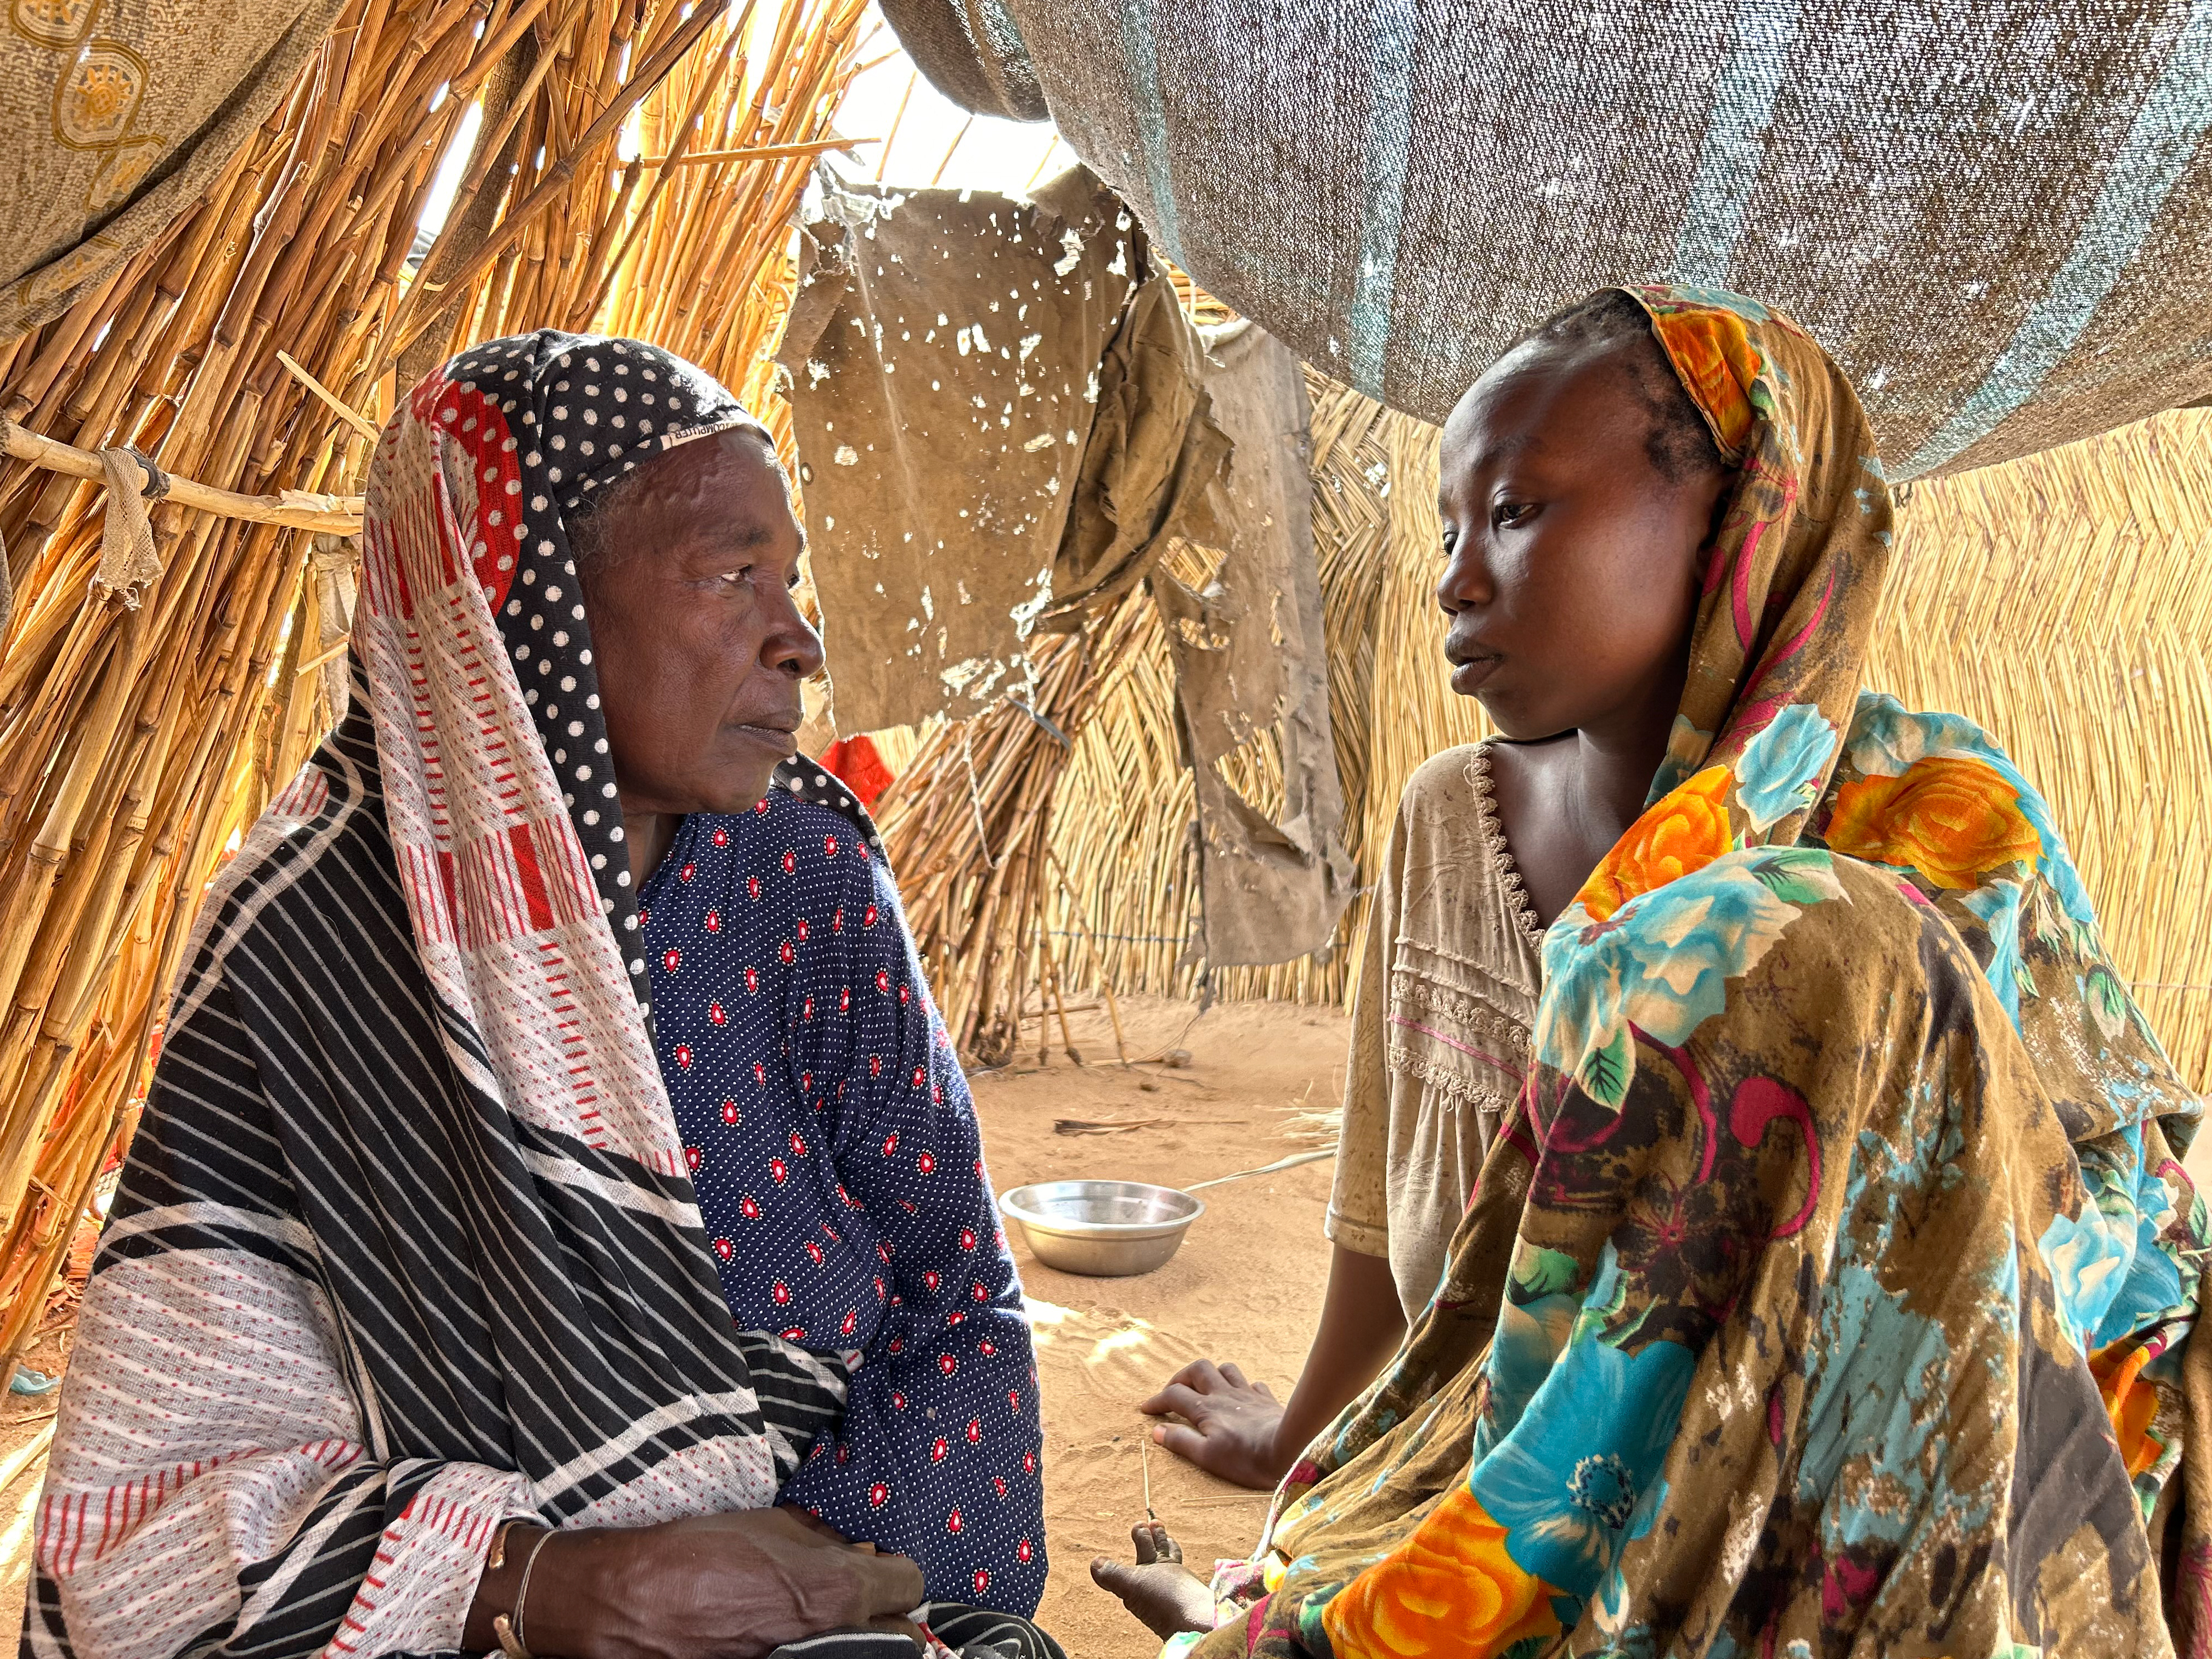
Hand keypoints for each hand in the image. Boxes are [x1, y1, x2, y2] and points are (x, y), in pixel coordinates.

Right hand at [477, 1509, 925, 1658]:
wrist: (625, 1607)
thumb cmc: (692, 1555)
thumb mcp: (767, 1526)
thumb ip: (820, 1539)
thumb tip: (851, 1548)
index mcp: (831, 1592)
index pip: (906, 1584)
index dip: (893, 1568)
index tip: (879, 1562)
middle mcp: (826, 1640)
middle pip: (894, 1630)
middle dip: (877, 1609)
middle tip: (854, 1591)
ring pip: (856, 1650)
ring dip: (847, 1631)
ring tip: (813, 1611)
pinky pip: (813, 1658)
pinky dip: (808, 1644)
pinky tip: (778, 1627)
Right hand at [1089, 1520, 1215, 1640]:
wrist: (1198, 1623)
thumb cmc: (1165, 1599)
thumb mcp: (1133, 1585)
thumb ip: (1114, 1574)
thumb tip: (1095, 1562)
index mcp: (1158, 1562)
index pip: (1148, 1543)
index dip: (1142, 1534)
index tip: (1140, 1523)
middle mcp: (1172, 1571)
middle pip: (1165, 1549)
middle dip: (1159, 1537)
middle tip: (1156, 1523)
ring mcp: (1182, 1587)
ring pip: (1176, 1565)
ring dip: (1171, 1552)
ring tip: (1170, 1545)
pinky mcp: (1187, 1605)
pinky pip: (1183, 1585)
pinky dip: (1179, 1579)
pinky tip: (1179, 1584)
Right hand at [1140, 1359, 1289, 1489]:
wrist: (1291, 1448)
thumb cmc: (1247, 1458)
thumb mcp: (1207, 1457)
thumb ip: (1181, 1441)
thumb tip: (1157, 1431)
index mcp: (1206, 1409)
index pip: (1174, 1395)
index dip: (1157, 1401)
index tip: (1146, 1409)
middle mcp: (1224, 1394)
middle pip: (1197, 1369)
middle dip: (1181, 1377)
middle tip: (1174, 1392)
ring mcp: (1246, 1394)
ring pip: (1225, 1369)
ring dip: (1212, 1375)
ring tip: (1206, 1389)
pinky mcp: (1266, 1399)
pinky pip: (1251, 1383)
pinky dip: (1241, 1386)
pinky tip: (1242, 1398)